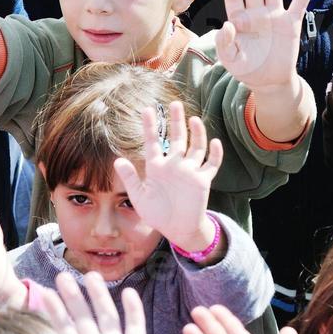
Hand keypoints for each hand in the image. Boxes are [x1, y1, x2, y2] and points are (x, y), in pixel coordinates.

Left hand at [113, 102, 222, 250]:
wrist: (177, 229)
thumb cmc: (157, 214)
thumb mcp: (139, 197)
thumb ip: (130, 178)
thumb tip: (118, 160)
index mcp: (156, 167)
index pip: (152, 142)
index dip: (150, 126)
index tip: (147, 109)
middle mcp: (174, 165)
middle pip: (177, 138)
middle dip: (176, 121)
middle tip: (175, 104)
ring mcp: (189, 171)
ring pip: (196, 147)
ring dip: (196, 133)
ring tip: (193, 119)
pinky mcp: (202, 180)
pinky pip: (211, 164)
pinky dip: (215, 154)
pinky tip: (214, 142)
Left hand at [214, 0, 314, 91]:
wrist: (270, 81)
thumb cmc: (247, 69)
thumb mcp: (230, 59)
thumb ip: (224, 43)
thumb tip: (226, 24)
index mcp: (240, 20)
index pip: (234, 0)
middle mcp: (256, 14)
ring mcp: (274, 16)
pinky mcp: (291, 23)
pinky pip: (299, 4)